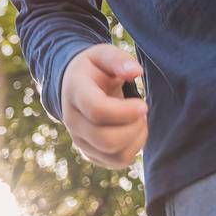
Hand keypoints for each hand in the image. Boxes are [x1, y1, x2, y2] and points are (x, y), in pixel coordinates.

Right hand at [61, 44, 148, 167]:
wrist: (76, 86)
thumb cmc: (95, 69)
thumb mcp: (103, 54)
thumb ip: (119, 60)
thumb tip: (136, 72)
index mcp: (75, 91)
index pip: (97, 111)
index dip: (125, 111)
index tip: (143, 104)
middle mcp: (72, 120)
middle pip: (106, 139)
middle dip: (134, 127)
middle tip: (142, 109)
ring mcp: (80, 140)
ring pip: (115, 154)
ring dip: (136, 138)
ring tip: (139, 119)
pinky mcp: (91, 154)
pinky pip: (118, 162)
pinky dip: (134, 148)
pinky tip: (133, 130)